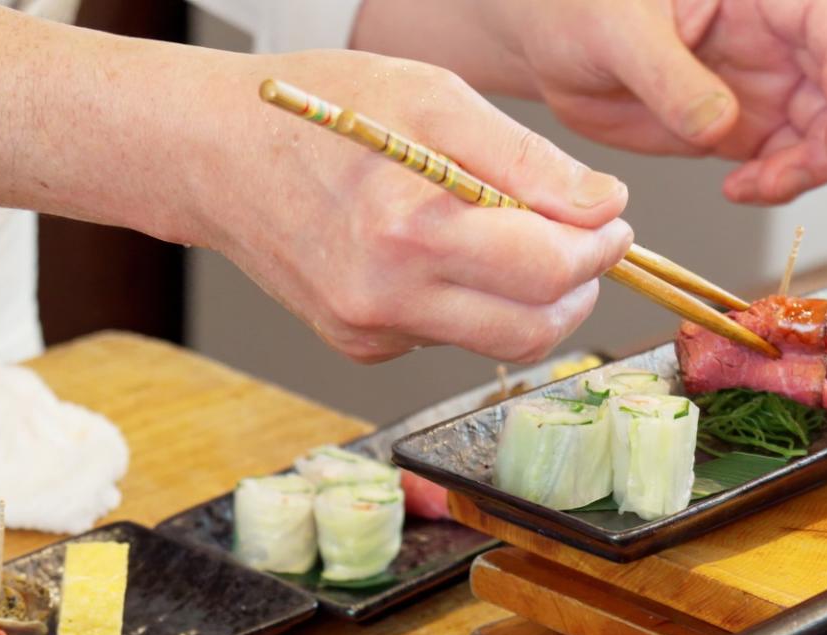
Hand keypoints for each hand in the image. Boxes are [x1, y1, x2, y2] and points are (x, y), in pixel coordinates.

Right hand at [183, 51, 634, 363]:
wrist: (215, 154)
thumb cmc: (318, 110)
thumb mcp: (434, 99)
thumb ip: (527, 162)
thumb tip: (602, 207)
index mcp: (411, 231)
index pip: (548, 270)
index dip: (599, 248)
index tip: (611, 221)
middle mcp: (385, 297)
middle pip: (531, 330)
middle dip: (575, 288)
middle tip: (585, 240)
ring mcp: (368, 330)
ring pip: (492, 341)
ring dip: (524, 297)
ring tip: (510, 235)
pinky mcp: (356, 344)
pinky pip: (444, 338)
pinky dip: (466, 300)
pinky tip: (436, 251)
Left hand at [489, 0, 826, 203]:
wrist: (553, 51)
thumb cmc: (584, 12)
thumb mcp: (620, 32)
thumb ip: (670, 75)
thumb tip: (720, 121)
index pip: (826, 22)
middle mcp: (773, 42)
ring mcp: (762, 89)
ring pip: (825, 129)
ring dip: (815, 164)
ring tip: (764, 185)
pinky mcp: (740, 132)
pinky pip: (784, 162)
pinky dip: (779, 185)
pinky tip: (743, 190)